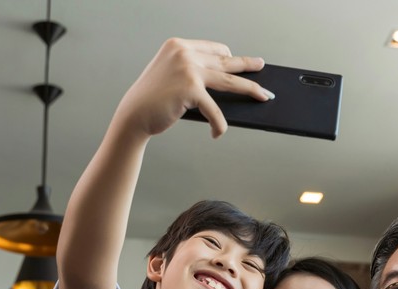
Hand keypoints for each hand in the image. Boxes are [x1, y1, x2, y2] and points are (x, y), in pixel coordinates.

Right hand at [113, 38, 271, 140]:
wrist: (133, 115)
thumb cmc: (152, 100)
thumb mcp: (171, 76)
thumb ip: (191, 72)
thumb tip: (223, 82)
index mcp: (178, 46)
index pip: (213, 48)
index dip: (228, 55)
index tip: (238, 59)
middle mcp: (184, 53)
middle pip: (226, 62)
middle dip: (247, 66)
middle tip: (261, 66)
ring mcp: (188, 70)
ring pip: (230, 81)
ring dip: (251, 89)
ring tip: (264, 96)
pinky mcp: (191, 90)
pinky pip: (215, 109)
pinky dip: (219, 124)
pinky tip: (218, 132)